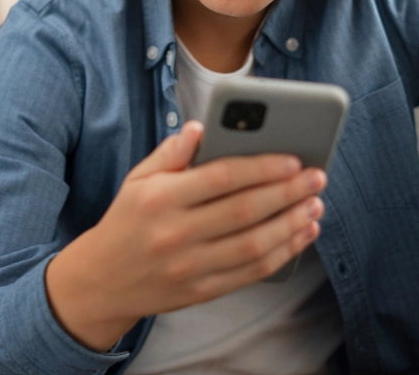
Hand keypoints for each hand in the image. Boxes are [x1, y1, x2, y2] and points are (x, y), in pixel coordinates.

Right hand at [45, 120, 326, 351]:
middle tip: (317, 177)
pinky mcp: (201, 291)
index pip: (221, 178)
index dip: (261, 167)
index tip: (293, 159)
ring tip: (316, 205)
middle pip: (244, 211)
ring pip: (254, 245)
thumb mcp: (137, 180)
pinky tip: (302, 234)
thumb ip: (171, 154)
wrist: (102, 281)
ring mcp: (189, 267)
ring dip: (292, 224)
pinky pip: (251, 273)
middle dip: (287, 193)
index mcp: (160, 199)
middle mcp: (175, 234)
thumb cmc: (127, 221)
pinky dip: (283, 253)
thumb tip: (202, 128)